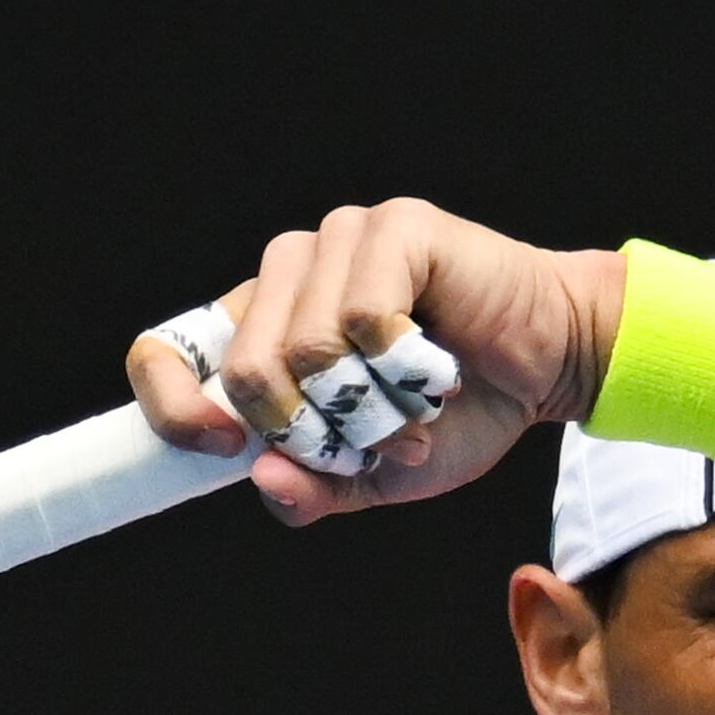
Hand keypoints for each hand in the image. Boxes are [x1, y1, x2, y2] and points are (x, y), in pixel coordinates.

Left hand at [127, 200, 626, 527]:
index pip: (163, 351)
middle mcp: (288, 274)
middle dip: (313, 431)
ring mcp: (337, 242)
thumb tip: (265, 480)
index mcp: (263, 326)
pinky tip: (438, 362)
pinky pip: (364, 315)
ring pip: (305, 347)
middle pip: (244, 369)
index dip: (174, 408)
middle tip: (373, 441)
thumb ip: (316, 485)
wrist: (552, 367)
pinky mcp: (392, 228)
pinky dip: (405, 365)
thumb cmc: (462, 411)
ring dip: (372, 407)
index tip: (224, 452)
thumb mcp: (378, 474)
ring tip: (419, 406)